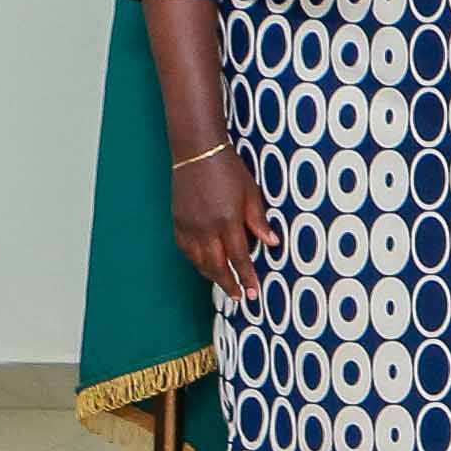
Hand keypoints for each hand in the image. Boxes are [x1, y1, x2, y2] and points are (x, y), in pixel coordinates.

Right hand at [168, 143, 273, 304]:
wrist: (197, 153)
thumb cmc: (229, 170)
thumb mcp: (251, 193)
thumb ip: (259, 220)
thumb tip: (273, 243)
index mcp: (227, 220)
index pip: (239, 257)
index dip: (246, 277)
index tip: (253, 292)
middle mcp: (206, 228)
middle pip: (216, 265)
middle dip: (228, 284)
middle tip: (238, 298)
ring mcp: (189, 226)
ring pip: (198, 261)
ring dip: (211, 276)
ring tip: (224, 285)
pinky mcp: (177, 222)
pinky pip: (185, 250)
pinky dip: (195, 262)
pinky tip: (204, 267)